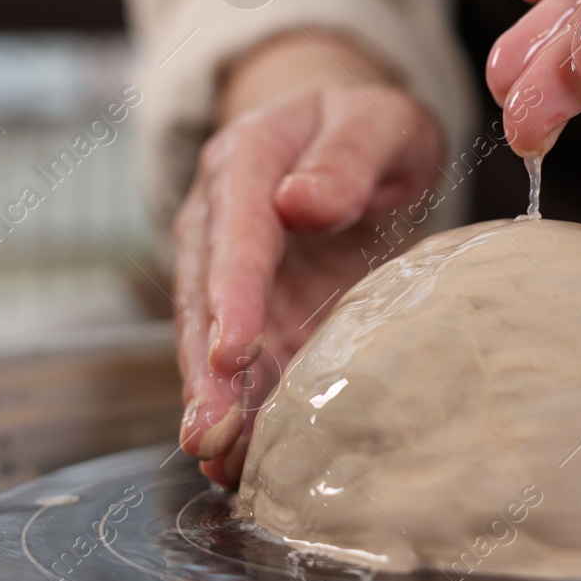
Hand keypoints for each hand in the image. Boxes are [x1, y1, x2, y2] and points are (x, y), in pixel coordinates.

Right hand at [174, 73, 442, 485]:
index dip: (232, 295)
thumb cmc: (368, 127)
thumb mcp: (377, 119)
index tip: (235, 352)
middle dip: (205, 370)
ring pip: (211, 341)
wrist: (356, 138)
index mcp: (247, 160)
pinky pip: (244, 364)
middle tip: (210, 432)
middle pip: (203, 297)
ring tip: (219, 461)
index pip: (234, 233)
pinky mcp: (257, 311)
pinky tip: (241, 460)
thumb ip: (347, 155)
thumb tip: (302, 202)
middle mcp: (221, 218)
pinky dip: (243, 409)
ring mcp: (231, 271)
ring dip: (216, 402)